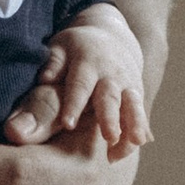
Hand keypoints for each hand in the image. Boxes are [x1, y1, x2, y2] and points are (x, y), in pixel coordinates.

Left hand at [23, 5, 149, 157]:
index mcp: (87, 62)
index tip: (68, 125)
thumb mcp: (61, 48)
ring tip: (136, 142)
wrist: (111, 38)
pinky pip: (140, 115)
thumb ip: (53, 63)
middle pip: (110, 98)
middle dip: (110, 118)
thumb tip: (45, 79)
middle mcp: (111, 74)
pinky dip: (140, 130)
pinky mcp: (137, 95)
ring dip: (134, 124)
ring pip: (132, 106)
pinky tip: (138, 146)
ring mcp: (127, 84)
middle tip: (109, 137)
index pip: (80, 85)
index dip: (75, 104)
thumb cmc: (75, 49)